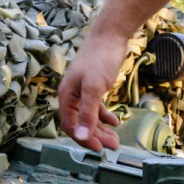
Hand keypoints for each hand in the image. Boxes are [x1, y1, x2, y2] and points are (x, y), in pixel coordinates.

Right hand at [57, 30, 125, 150]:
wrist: (110, 35)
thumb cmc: (100, 58)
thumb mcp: (94, 87)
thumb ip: (88, 113)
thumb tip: (82, 136)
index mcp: (67, 96)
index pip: (70, 125)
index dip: (83, 138)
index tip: (98, 148)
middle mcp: (72, 95)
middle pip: (81, 123)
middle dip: (96, 135)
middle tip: (113, 145)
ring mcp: (83, 91)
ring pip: (90, 117)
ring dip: (102, 129)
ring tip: (115, 139)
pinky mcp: (94, 87)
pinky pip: (97, 107)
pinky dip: (105, 116)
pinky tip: (115, 122)